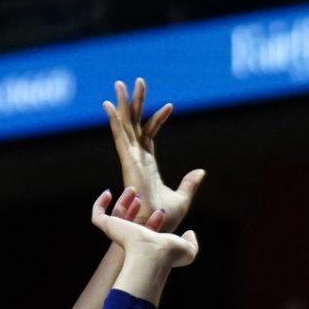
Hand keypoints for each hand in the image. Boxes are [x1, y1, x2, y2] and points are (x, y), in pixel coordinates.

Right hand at [91, 190, 198, 300]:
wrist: (154, 254)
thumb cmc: (170, 253)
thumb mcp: (188, 247)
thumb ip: (190, 240)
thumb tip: (190, 233)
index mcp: (148, 245)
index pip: (147, 231)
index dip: (153, 220)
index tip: (162, 211)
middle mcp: (131, 240)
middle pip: (129, 221)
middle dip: (136, 207)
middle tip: (142, 195)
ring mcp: (118, 233)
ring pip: (116, 215)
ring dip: (123, 201)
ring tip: (133, 189)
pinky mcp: (108, 226)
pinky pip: (98, 214)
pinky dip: (100, 203)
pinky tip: (108, 193)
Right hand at [103, 78, 204, 229]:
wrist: (155, 227)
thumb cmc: (164, 218)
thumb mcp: (182, 197)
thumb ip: (190, 183)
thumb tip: (200, 171)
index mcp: (147, 164)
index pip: (150, 134)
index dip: (157, 119)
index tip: (170, 106)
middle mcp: (136, 158)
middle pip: (134, 124)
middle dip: (134, 103)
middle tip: (134, 81)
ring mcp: (130, 159)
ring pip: (125, 125)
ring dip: (122, 104)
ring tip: (119, 83)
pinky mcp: (127, 162)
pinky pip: (120, 138)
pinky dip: (114, 121)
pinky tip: (108, 105)